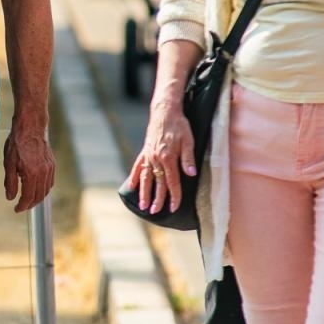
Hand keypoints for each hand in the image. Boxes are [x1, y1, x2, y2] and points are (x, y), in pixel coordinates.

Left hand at [3, 120, 54, 212]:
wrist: (30, 127)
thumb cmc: (17, 143)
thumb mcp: (9, 163)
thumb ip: (10, 182)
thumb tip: (10, 197)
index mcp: (31, 174)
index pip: (28, 197)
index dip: (22, 206)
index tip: (16, 209)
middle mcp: (43, 173)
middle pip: (39, 196)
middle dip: (30, 204)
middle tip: (21, 206)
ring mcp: (49, 169)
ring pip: (46, 191)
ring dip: (38, 198)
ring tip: (28, 200)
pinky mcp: (52, 164)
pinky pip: (50, 182)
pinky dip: (44, 189)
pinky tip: (37, 188)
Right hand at [123, 98, 196, 216]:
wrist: (164, 111)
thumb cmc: (179, 125)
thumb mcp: (188, 140)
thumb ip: (188, 158)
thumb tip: (191, 174)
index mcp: (168, 157)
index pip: (172, 182)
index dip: (174, 196)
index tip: (174, 207)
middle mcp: (156, 158)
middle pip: (157, 183)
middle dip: (157, 199)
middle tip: (155, 211)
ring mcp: (149, 155)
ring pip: (146, 178)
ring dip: (144, 192)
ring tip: (143, 205)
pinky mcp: (145, 151)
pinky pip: (138, 166)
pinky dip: (135, 177)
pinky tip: (132, 186)